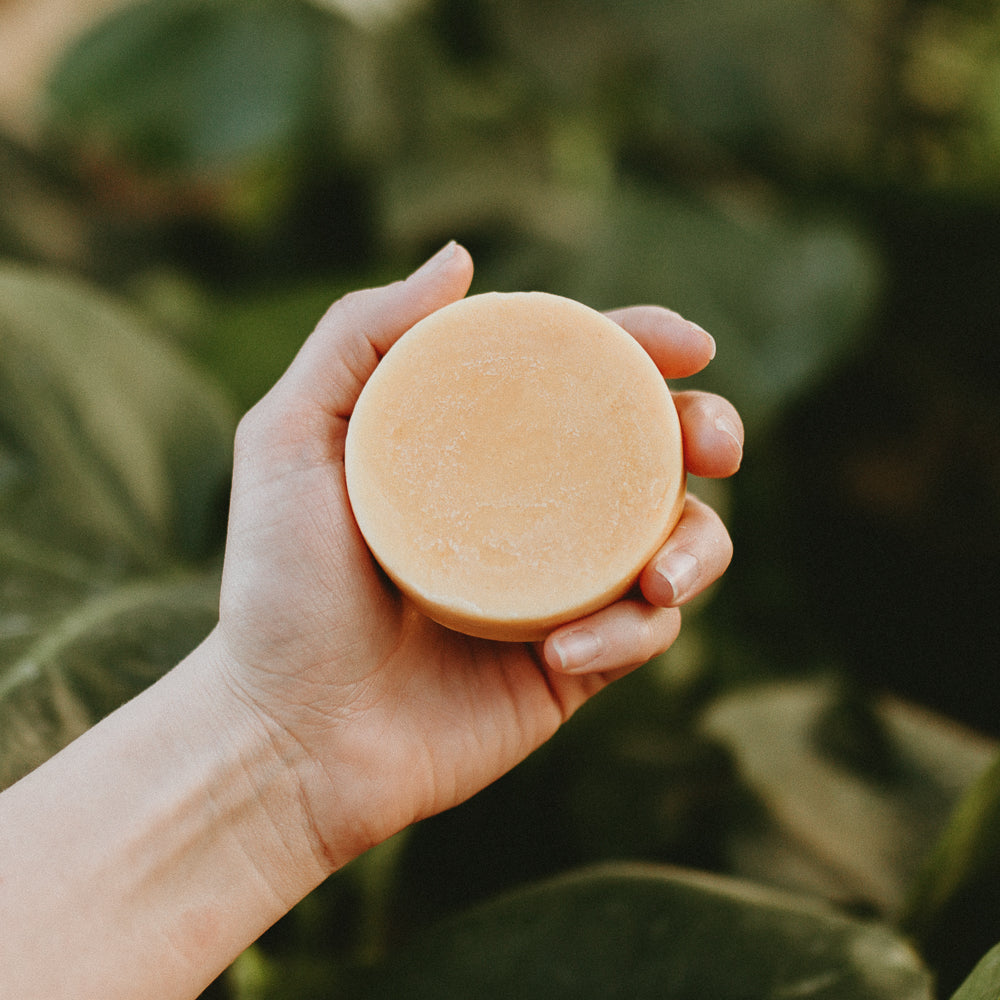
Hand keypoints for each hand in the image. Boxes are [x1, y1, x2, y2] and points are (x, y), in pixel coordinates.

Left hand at [210, 242, 742, 870]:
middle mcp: (530, 510)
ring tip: (660, 579)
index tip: (689, 344)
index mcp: (479, 448)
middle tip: (714, 445)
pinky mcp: (578, 665)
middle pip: (653, 452)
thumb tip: (462, 258)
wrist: (288, 735)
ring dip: (699, 547)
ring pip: (678, 543)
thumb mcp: (293, 439)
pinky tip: (562, 652)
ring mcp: (559, 588)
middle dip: (708, 432)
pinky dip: (626, 635)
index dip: (644, 347)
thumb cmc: (279, 586)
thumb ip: (358, 335)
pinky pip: (643, 636)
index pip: (577, 378)